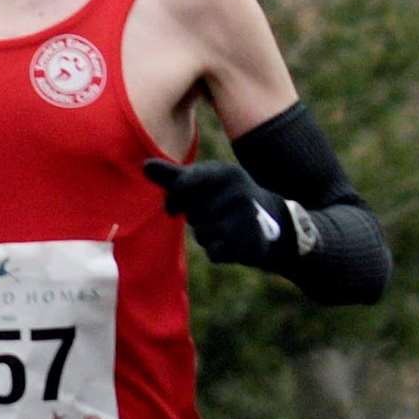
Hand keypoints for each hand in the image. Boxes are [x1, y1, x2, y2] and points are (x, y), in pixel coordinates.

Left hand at [142, 158, 290, 268]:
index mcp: (223, 172)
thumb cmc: (227, 197)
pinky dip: (219, 251)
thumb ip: (174, 176)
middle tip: (216, 213)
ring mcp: (244, 217)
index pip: (181, 186)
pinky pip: (214, 252)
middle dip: (197, 218)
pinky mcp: (249, 242)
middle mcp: (236, 192)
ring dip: (208, 235)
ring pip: (202, 233)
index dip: (173, 200)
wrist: (275, 222)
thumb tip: (144, 166)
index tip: (175, 206)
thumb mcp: (205, 181)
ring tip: (227, 226)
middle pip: (192, 213)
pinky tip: (232, 242)